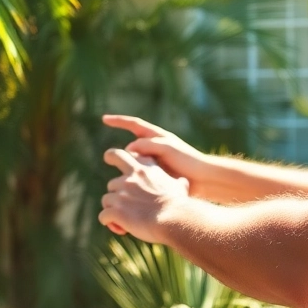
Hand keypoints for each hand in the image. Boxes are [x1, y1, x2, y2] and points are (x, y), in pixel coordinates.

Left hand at [99, 148, 190, 243]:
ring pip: (106, 200)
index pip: (120, 155)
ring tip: (125, 221)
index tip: (110, 159)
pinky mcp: (116, 211)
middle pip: (111, 184)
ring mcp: (121, 194)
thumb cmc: (179, 204)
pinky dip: (109, 222)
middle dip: (115, 194)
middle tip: (121, 205)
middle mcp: (129, 178)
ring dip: (113, 210)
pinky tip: (121, 229)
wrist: (174, 218)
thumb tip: (184, 181)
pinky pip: (103, 216)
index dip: (113, 157)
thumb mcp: (179, 187)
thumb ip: (176, 182)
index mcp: (143, 169)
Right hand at [102, 115, 217, 199]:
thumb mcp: (167, 148)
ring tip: (127, 178)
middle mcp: (154, 147)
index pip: (134, 124)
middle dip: (122, 154)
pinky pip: (139, 174)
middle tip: (114, 162)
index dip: (118, 121)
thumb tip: (128, 149)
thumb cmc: (187, 160)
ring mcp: (154, 161)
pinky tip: (129, 187)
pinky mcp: (156, 175)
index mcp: (157, 136)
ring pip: (133, 162)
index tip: (104, 119)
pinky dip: (133, 178)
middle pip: (130, 147)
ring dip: (127, 169)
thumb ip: (148, 145)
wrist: (203, 179)